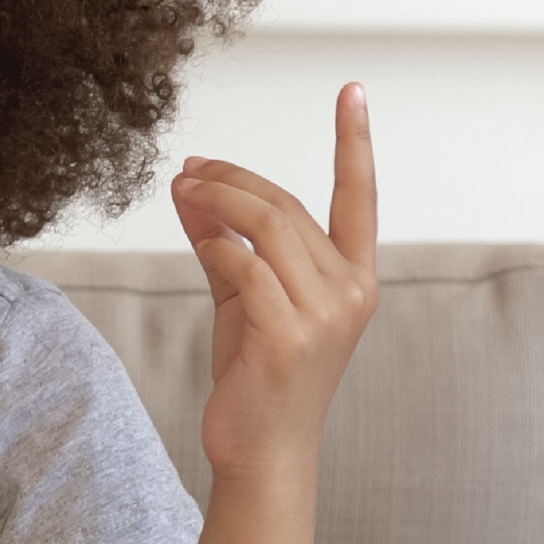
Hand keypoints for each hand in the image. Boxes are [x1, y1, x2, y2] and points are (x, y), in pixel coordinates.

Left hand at [171, 82, 378, 482]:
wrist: (260, 451)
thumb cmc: (257, 376)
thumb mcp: (242, 297)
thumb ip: (223, 239)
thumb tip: (190, 185)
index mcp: (354, 279)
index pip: (360, 196)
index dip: (355, 142)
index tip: (352, 92)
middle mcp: (351, 291)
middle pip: (288, 206)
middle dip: (235, 178)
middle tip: (190, 168)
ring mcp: (325, 315)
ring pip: (268, 226)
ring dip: (218, 199)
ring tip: (184, 189)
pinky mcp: (290, 335)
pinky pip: (246, 266)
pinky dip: (217, 246)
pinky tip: (201, 241)